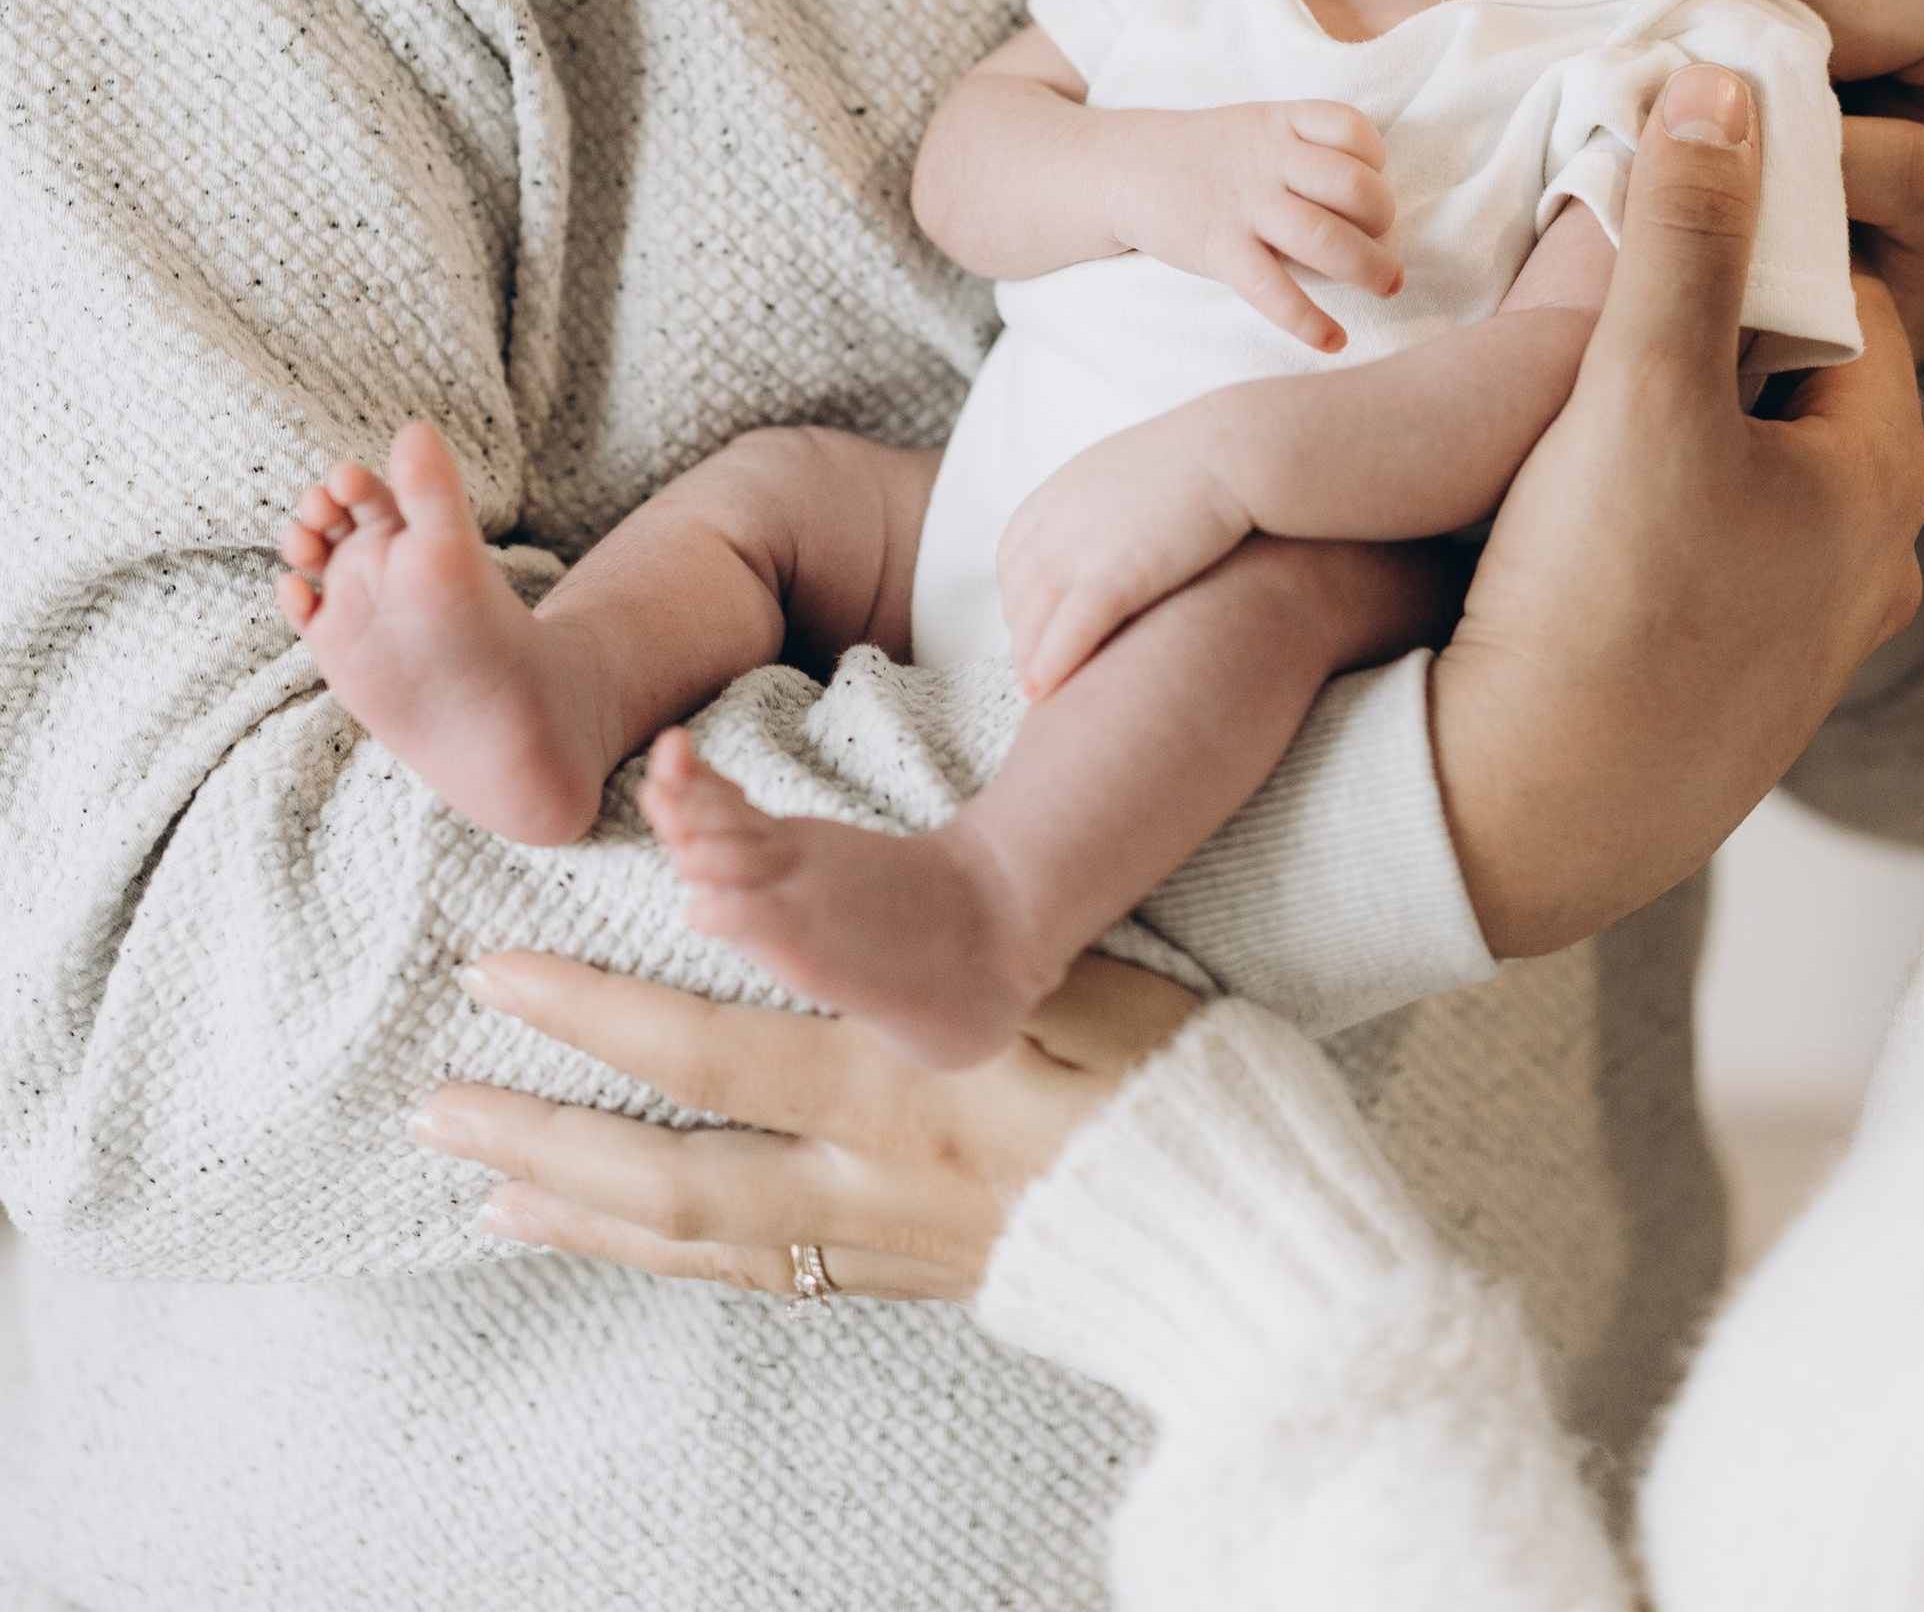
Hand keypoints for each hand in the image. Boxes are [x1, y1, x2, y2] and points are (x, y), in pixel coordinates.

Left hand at [413, 943, 1197, 1299]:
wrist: (1234, 1233)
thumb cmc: (1164, 1069)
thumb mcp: (1066, 977)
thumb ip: (924, 948)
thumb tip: (776, 895)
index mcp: (897, 1089)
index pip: (708, 1051)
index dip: (593, 1014)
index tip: (499, 974)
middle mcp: (865, 1180)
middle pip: (667, 1162)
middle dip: (542, 1123)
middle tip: (436, 1094)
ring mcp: (873, 1245)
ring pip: (687, 1236)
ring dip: (572, 1202)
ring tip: (479, 1176)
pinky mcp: (892, 1282)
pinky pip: (742, 1274)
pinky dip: (653, 1253)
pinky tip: (599, 1233)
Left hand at [998, 414, 1255, 697]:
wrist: (1236, 450)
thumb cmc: (1203, 461)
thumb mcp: (1132, 471)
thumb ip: (1108, 503)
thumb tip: (1116, 530)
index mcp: (1061, 491)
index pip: (1014, 555)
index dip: (1020, 595)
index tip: (1034, 623)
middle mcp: (1057, 520)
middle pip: (1018, 591)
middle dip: (1023, 633)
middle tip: (1035, 666)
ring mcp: (1079, 549)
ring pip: (1032, 619)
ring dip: (1029, 659)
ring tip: (1038, 690)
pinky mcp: (1112, 578)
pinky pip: (1066, 633)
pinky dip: (1049, 665)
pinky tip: (1045, 692)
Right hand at [1100, 99, 1397, 351]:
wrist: (1123, 169)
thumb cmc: (1209, 155)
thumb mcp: (1257, 126)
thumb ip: (1308, 148)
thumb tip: (1372, 201)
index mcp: (1280, 122)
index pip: (1352, 129)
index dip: (1377, 162)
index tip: (1370, 184)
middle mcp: (1268, 159)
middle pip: (1354, 186)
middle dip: (1383, 220)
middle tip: (1382, 242)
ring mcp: (1243, 204)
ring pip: (1325, 236)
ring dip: (1369, 268)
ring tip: (1386, 286)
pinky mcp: (1217, 249)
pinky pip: (1273, 289)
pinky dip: (1309, 320)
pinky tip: (1333, 340)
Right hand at [1430, 67, 1923, 958]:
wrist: (1518, 821)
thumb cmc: (1601, 604)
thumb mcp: (1637, 386)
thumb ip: (1683, 231)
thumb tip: (1726, 86)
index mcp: (1885, 480)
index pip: (1835, 299)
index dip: (1745, 246)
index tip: (1653, 222)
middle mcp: (1871, 566)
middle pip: (1789, 386)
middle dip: (1705, 337)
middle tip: (1595, 313)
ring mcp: (1802, 642)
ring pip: (1743, 473)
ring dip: (1672, 430)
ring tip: (1569, 413)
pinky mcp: (1728, 696)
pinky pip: (1704, 557)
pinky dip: (1650, 517)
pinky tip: (1569, 518)